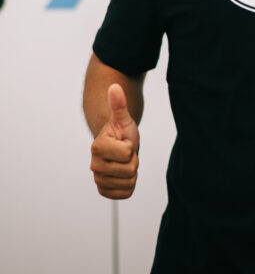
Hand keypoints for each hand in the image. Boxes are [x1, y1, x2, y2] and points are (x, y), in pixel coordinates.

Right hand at [90, 83, 139, 198]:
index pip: (127, 153)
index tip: (124, 141)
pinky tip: (124, 175)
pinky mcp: (104, 191)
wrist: (118, 146)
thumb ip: (119, 104)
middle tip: (127, 153)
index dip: (131, 146)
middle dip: (133, 160)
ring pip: (129, 182)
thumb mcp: (123, 118)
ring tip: (125, 162)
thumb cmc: (121, 131)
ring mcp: (98, 179)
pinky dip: (129, 185)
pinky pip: (125, 193)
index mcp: (97, 147)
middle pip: (129, 169)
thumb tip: (115, 86)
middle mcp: (94, 166)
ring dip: (132, 172)